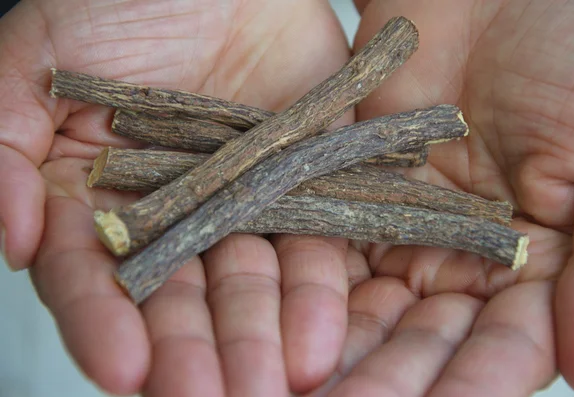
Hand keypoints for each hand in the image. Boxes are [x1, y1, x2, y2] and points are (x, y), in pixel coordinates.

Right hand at [0, 0, 353, 394]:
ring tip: (276, 384)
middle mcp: (174, 214)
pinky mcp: (304, 187)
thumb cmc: (126, 1)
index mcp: (101, 197)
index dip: (105, 323)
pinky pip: (315, 245)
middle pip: (180, 297)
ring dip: (261, 338)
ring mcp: (243, 204)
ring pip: (251, 284)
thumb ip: (6, 144)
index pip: (95, 276)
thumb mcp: (39, 58)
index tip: (124, 372)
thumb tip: (13, 240)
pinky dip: (318, 292)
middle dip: (194, 353)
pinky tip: (321, 339)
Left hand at [301, 1, 573, 395]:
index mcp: (536, 264)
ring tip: (295, 392)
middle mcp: (461, 257)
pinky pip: (322, 249)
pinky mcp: (347, 193)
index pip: (501, 347)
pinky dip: (301, 289)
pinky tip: (279, 329)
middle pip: (422, 339)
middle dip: (388, 381)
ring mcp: (401, 228)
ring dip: (335, 352)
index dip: (470, 385)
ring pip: (365, 307)